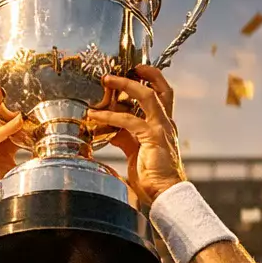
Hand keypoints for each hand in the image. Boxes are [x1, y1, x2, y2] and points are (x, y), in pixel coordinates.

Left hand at [89, 65, 184, 207]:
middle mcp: (166, 123)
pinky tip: (95, 116)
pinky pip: (129, 120)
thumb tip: (109, 129)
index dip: (147, 82)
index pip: (159, 96)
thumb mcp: (135, 152)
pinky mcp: (153, 137)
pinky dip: (110, 115)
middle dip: (144, 73)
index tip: (131, 74)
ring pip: (147, 95)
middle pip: (162, 88)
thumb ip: (125, 138)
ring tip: (107, 81)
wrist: (165, 194)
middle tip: (124, 68)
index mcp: (163, 126)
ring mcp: (161, 128)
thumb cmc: (152, 178)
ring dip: (126, 85)